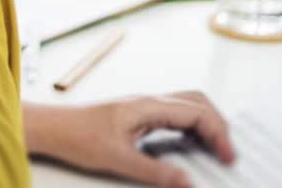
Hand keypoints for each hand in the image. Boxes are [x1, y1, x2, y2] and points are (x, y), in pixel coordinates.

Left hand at [23, 91, 234, 187]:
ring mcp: (145, 106)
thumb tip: (184, 181)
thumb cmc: (77, 136)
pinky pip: (175, 113)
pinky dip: (192, 126)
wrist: (53, 128)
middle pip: (198, 102)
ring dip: (206, 122)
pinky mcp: (139, 115)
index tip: (227, 155)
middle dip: (218, 124)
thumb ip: (154, 171)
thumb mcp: (117, 159)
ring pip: (188, 105)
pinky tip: (192, 142)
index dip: (218, 133)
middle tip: (227, 151)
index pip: (197, 112)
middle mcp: (150, 101)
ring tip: (216, 147)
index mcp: (149, 106)